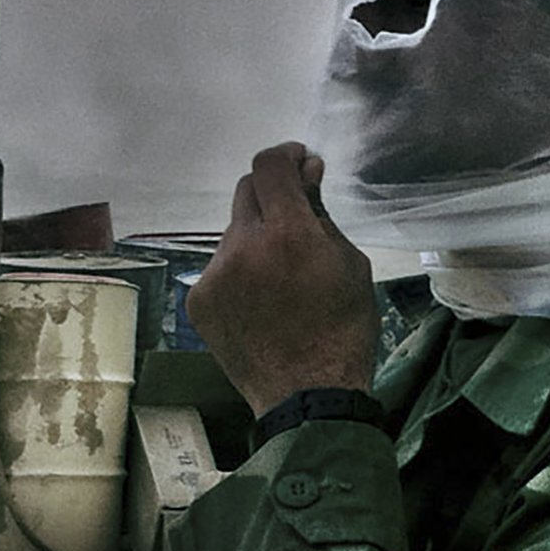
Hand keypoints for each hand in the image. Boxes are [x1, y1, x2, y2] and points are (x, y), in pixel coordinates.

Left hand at [188, 142, 377, 416]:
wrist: (307, 396)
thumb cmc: (344, 329)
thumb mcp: (351, 265)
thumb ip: (323, 217)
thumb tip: (308, 176)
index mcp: (288, 234)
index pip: (269, 166)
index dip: (285, 155)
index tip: (299, 162)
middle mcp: (243, 246)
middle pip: (247, 191)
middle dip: (273, 194)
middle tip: (296, 215)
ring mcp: (214, 274)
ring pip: (235, 233)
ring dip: (258, 237)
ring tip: (282, 275)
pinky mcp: (198, 300)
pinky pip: (222, 268)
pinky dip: (242, 271)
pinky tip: (263, 301)